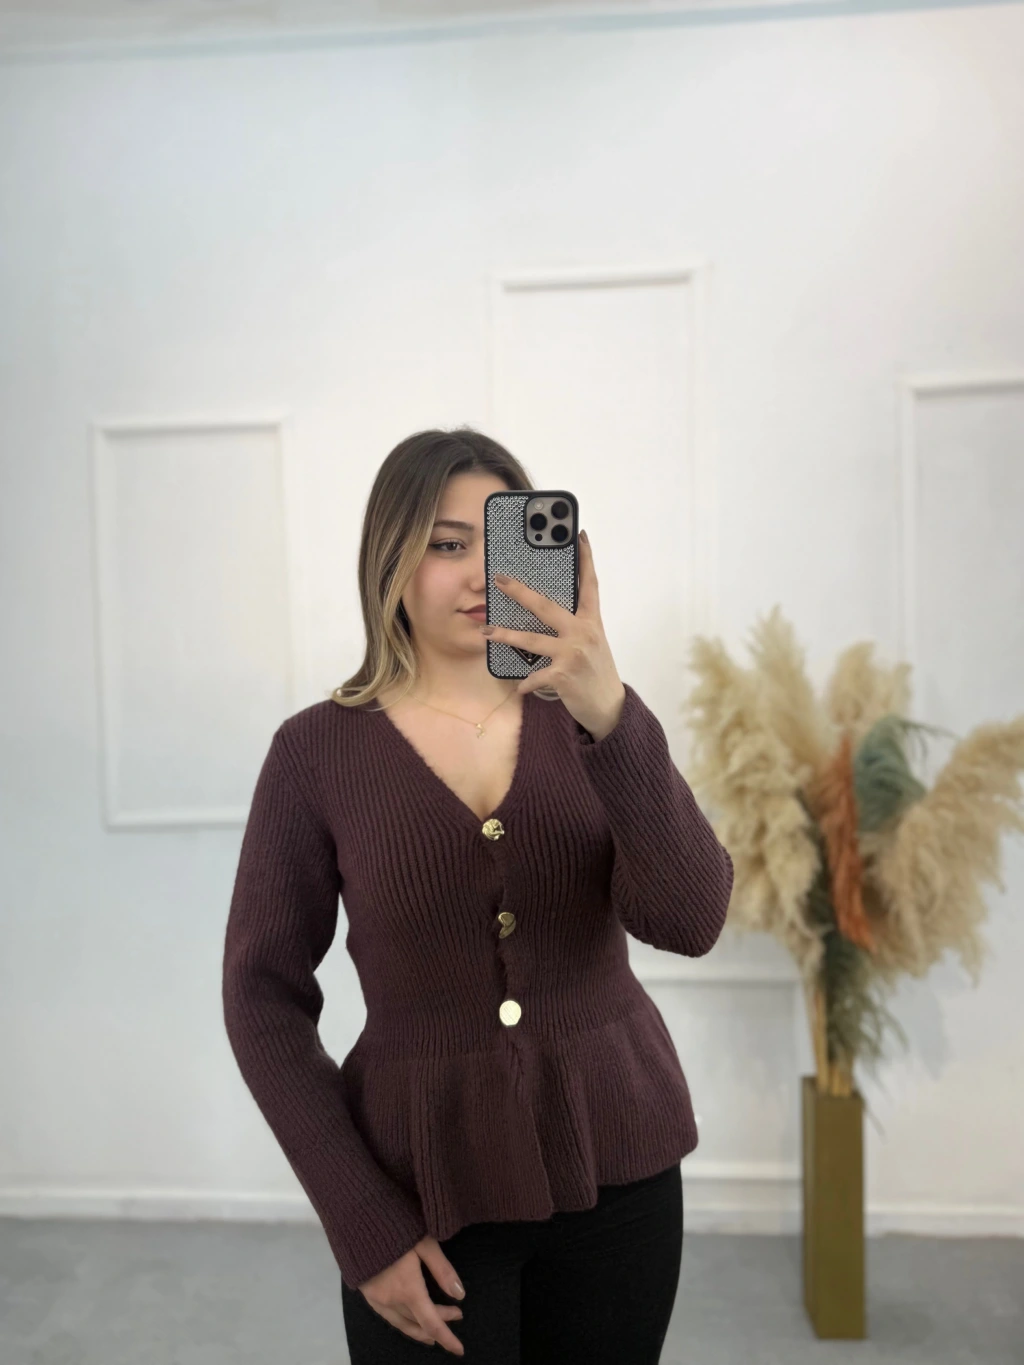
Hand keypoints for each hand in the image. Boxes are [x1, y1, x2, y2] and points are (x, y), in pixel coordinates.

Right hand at [357, 1235, 465, 1354]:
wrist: (358, 1220)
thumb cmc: (395, 1227)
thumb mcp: (425, 1243)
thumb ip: (442, 1270)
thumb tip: (460, 1295)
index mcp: (408, 1290)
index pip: (432, 1323)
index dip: (447, 1338)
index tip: (460, 1349)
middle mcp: (391, 1300)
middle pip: (419, 1322)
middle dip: (439, 1322)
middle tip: (456, 1314)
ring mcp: (377, 1299)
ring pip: (402, 1324)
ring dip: (420, 1328)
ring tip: (433, 1334)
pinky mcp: (367, 1293)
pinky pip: (389, 1317)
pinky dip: (403, 1323)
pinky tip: (408, 1320)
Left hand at [482, 528, 625, 740]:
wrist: (610, 707)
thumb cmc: (596, 672)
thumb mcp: (592, 642)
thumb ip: (575, 624)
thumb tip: (547, 610)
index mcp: (591, 621)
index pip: (589, 584)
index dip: (585, 559)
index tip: (580, 535)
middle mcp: (583, 632)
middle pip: (546, 605)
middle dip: (520, 591)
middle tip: (499, 579)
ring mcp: (572, 653)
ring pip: (531, 639)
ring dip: (505, 635)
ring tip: (487, 632)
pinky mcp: (563, 675)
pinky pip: (534, 675)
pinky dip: (525, 681)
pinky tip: (518, 685)